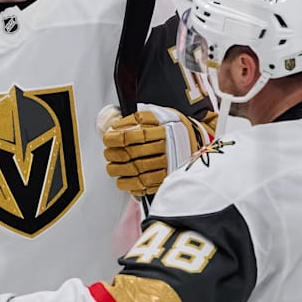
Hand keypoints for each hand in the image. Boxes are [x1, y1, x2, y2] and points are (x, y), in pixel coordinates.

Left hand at [98, 105, 214, 196]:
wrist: (194, 138)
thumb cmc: (169, 126)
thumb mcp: (154, 115)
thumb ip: (134, 119)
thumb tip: (113, 127)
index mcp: (160, 129)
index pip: (130, 135)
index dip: (114, 138)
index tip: (107, 139)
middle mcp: (165, 147)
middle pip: (131, 154)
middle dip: (114, 155)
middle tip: (108, 154)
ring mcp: (167, 163)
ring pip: (136, 170)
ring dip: (119, 171)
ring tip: (113, 167)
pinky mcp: (167, 177)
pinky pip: (145, 185)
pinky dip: (131, 185)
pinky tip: (123, 180)